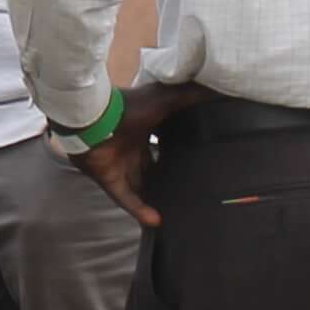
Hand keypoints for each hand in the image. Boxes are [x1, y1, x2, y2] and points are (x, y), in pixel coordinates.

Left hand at [63, 84, 201, 228]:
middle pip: (150, 168)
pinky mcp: (109, 179)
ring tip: (175, 213)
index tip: (195, 162)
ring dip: (154, 199)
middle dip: (164, 178)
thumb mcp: (165, 99)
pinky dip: (139, 209)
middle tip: (186, 192)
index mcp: (143, 130)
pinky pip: (126, 198)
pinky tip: (156, 221)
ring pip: (140, 187)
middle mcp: (131, 149)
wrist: (92, 119)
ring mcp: (119, 165)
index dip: (176, 152)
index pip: (162, 144)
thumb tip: (216, 88)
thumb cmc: (129, 107)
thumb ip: (189, 95)